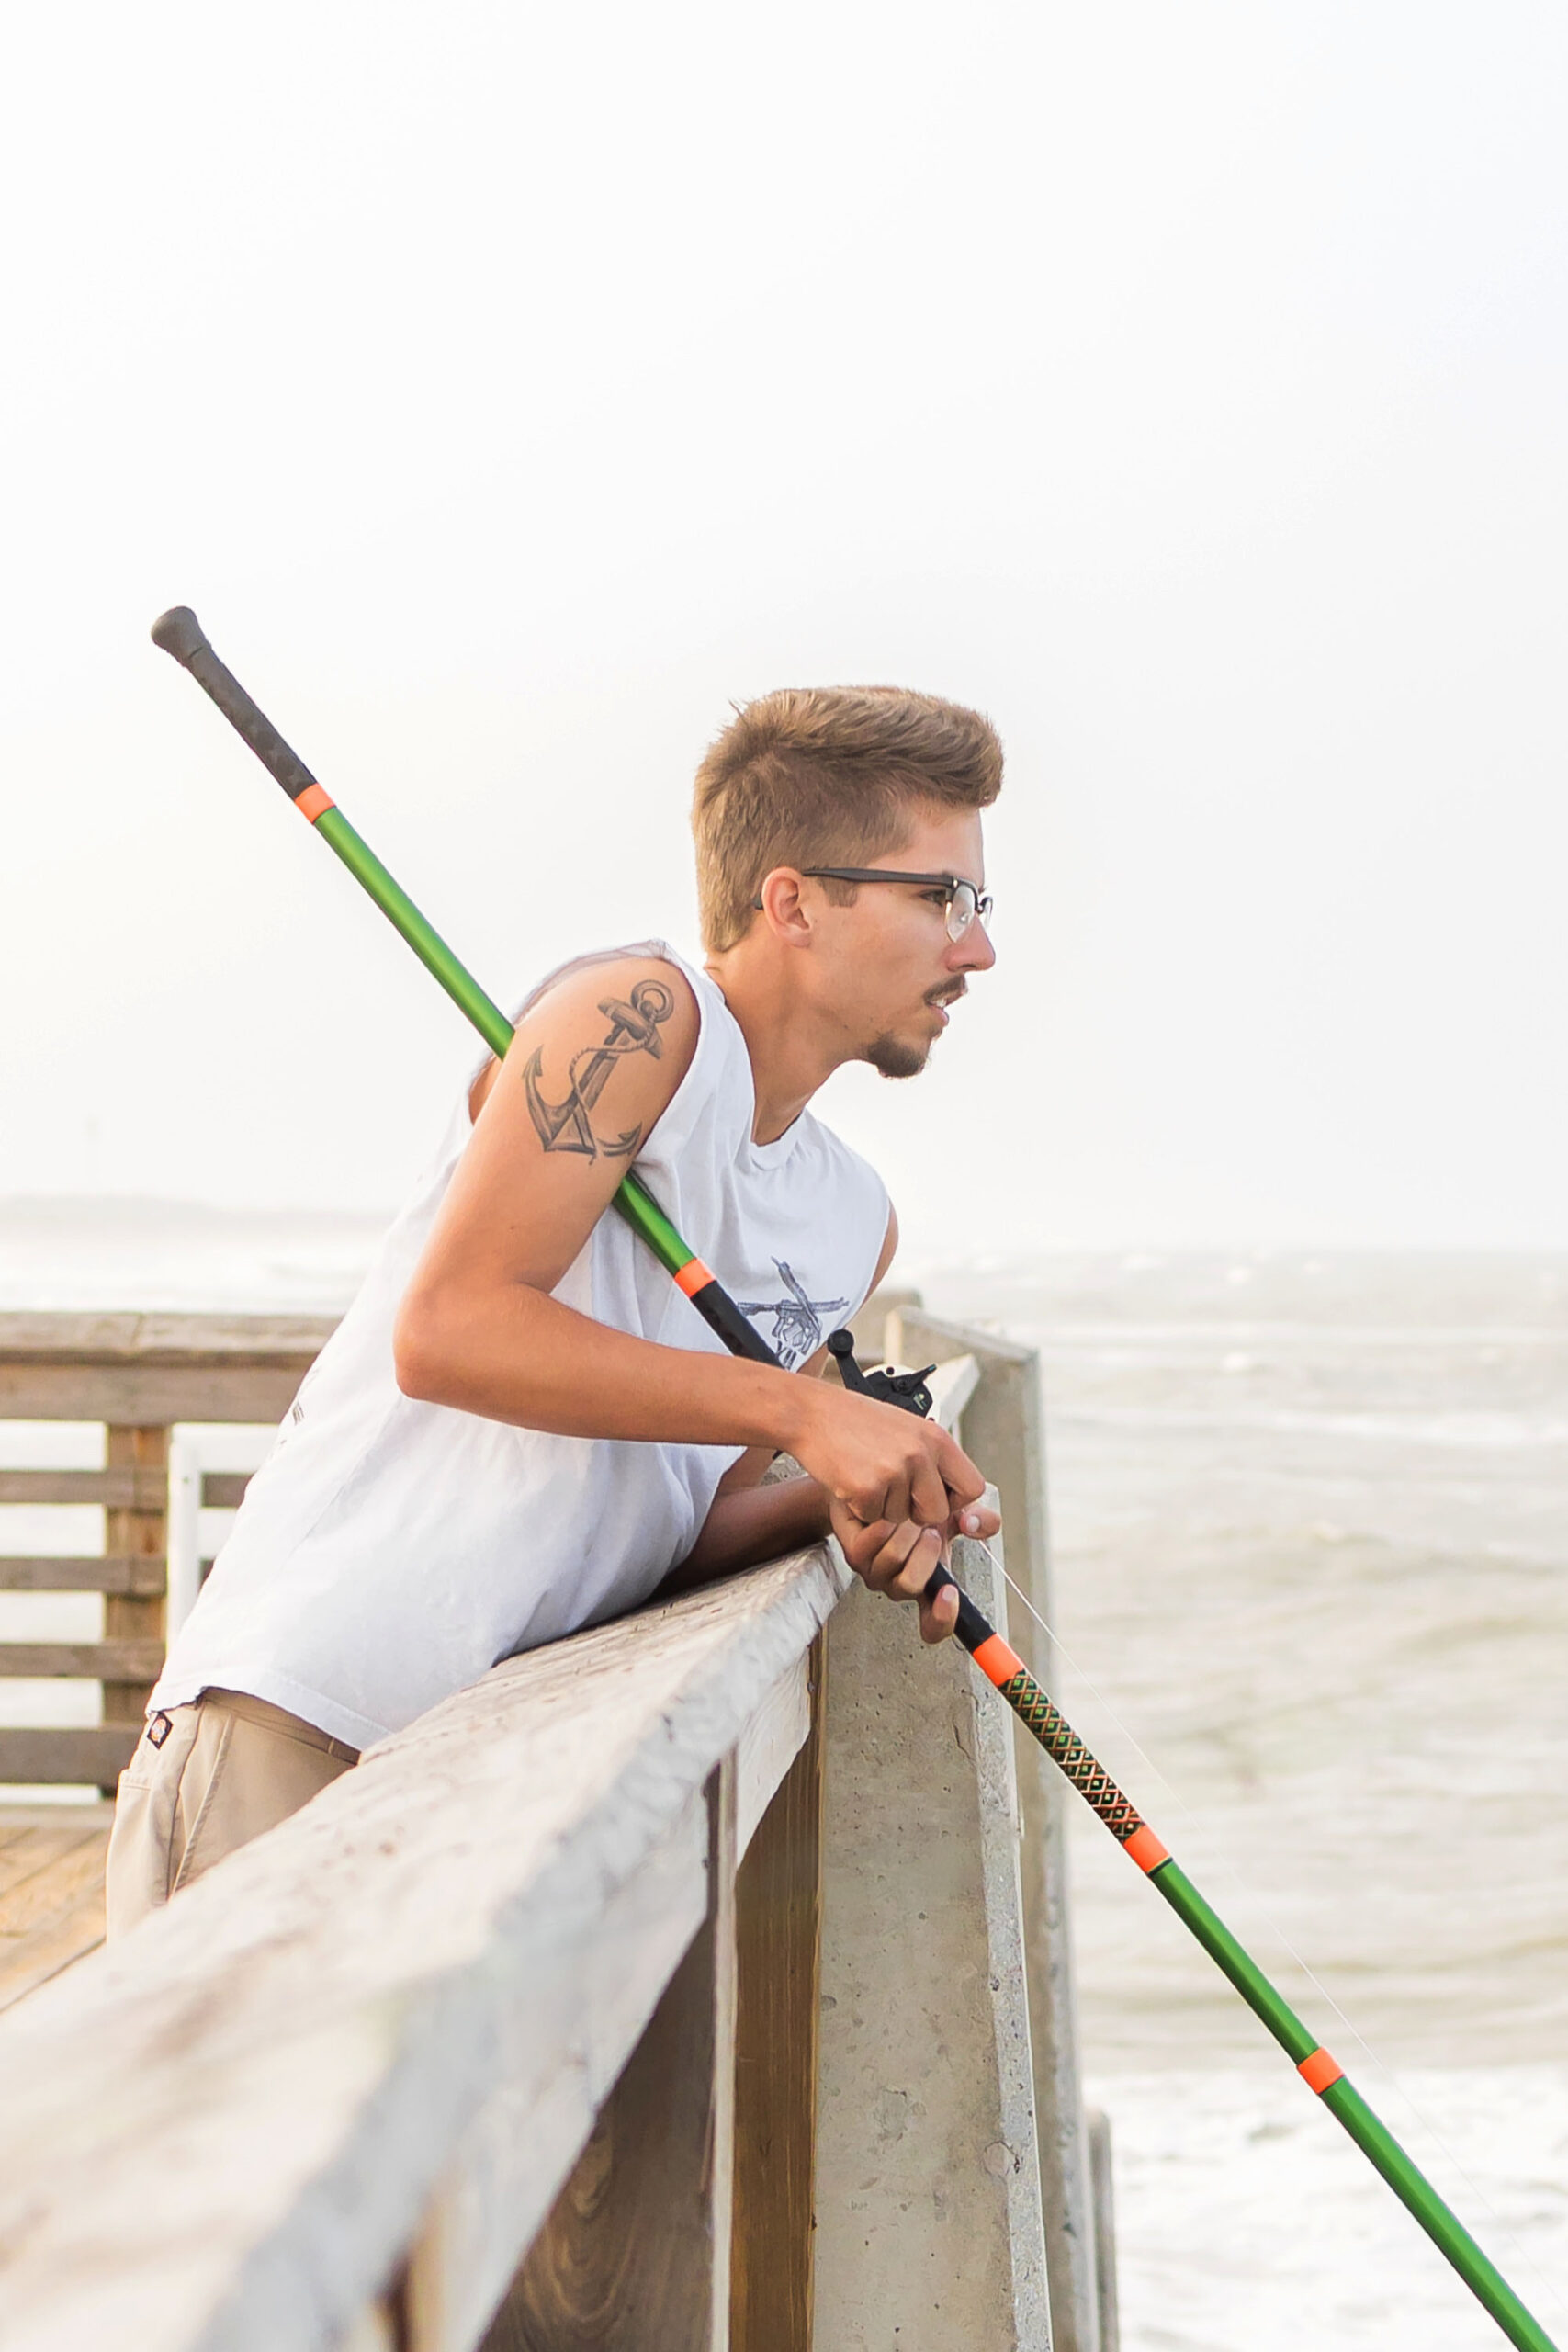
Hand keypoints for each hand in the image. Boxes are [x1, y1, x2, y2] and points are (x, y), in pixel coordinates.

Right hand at [785, 1381, 988, 1531]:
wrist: (811, 1413)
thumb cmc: (855, 1420)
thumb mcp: (906, 1427)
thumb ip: (931, 1456)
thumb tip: (952, 1490)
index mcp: (936, 1438)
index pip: (972, 1487)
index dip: (955, 1500)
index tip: (933, 1496)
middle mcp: (920, 1454)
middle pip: (936, 1513)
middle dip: (915, 1513)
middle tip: (891, 1492)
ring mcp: (894, 1472)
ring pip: (901, 1518)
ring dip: (882, 1507)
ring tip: (866, 1475)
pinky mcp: (867, 1489)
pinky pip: (873, 1519)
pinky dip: (860, 1508)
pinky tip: (851, 1481)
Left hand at [828, 1493, 1001, 1644]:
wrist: (878, 1487)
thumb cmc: (917, 1507)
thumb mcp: (956, 1513)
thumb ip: (978, 1520)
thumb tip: (975, 1524)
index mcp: (929, 1586)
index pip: (934, 1626)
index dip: (943, 1618)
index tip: (951, 1593)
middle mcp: (899, 1584)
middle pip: (911, 1586)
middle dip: (926, 1553)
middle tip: (931, 1529)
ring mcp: (875, 1573)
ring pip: (892, 1561)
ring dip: (906, 1532)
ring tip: (910, 1513)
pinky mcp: (854, 1554)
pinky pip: (870, 1544)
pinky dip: (883, 1524)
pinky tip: (888, 1512)